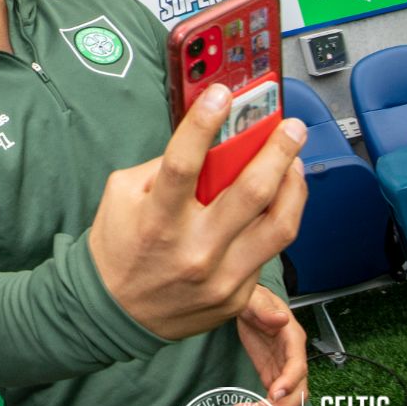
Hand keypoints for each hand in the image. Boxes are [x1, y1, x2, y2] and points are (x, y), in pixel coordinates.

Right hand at [87, 83, 306, 340]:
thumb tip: (206, 144)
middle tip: (289, 127)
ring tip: (294, 162)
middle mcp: (193, 249)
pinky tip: (273, 204)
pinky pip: (268, 252)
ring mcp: (220, 277)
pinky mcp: (237, 296)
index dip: (204, 124)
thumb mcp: (122, 195)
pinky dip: (274, 221)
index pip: (184, 163)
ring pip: (278, 226)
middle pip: (250, 193)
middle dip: (277, 151)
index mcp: (157, 219)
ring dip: (294, 185)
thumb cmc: (117, 246)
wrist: (112, 311)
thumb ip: (161, 168)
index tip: (221, 94)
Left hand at [237, 284, 307, 405]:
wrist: (248, 305)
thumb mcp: (256, 298)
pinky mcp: (271, 375)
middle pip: (298, 390)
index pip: (298, 365)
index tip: (273, 393)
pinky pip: (272, 397)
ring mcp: (283, 369)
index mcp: (293, 339)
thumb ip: (266, 309)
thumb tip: (282, 319)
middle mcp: (292, 358)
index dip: (289, 381)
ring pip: (286, 399)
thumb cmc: (255, 298)